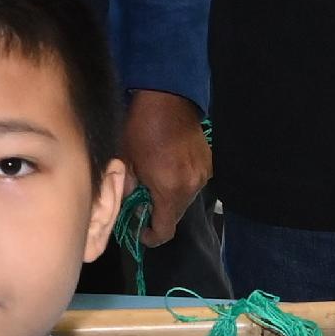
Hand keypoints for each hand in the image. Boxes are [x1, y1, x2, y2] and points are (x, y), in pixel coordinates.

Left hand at [118, 90, 211, 243]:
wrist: (168, 98)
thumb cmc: (141, 128)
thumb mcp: (126, 160)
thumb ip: (127, 189)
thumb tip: (128, 203)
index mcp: (171, 190)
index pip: (165, 230)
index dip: (151, 236)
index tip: (140, 231)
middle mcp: (192, 187)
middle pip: (176, 215)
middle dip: (158, 213)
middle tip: (142, 202)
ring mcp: (203, 174)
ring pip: (185, 199)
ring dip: (169, 196)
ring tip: (153, 181)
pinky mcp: (208, 163)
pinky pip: (192, 182)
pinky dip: (180, 182)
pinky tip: (167, 168)